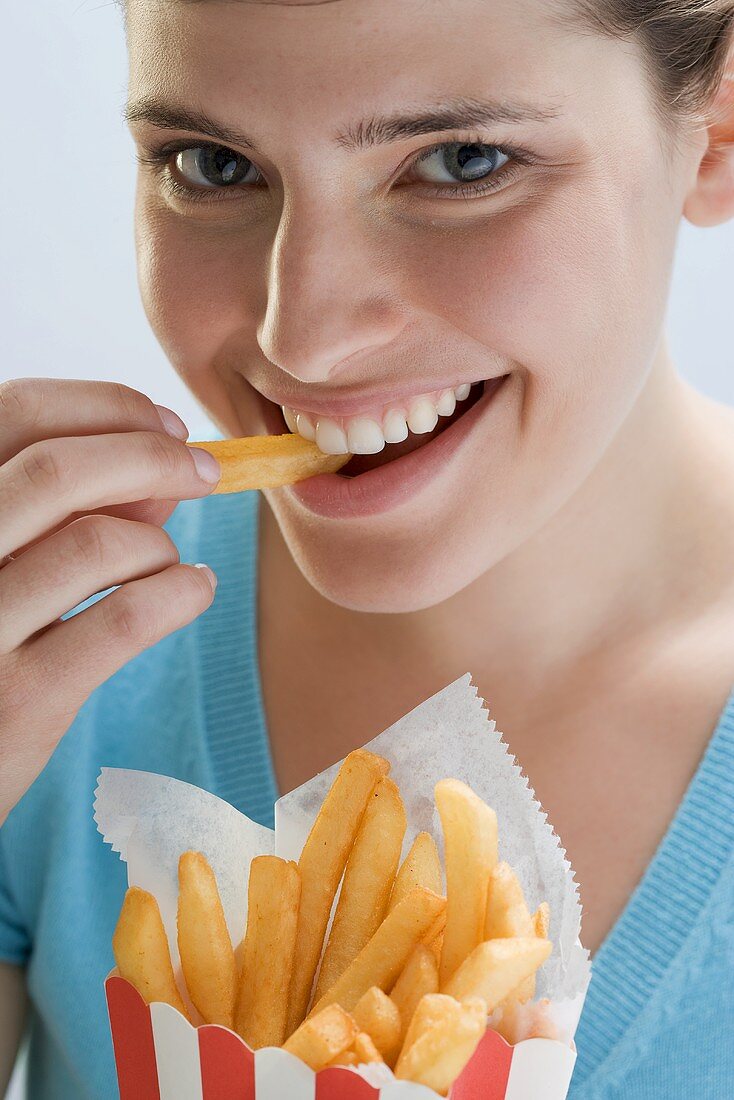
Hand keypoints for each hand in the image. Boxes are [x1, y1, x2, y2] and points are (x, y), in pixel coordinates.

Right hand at [0, 378, 222, 824]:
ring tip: (167, 561)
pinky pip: (125, 618)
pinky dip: (180, 592)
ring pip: (98, 543)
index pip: (16, 413)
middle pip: (59, 469)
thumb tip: (160, 472)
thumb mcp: (0, 566)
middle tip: (206, 471)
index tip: (166, 425)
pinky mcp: (19, 699)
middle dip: (152, 456)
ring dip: (156, 542)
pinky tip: (195, 590)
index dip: (105, 407)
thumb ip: (65, 513)